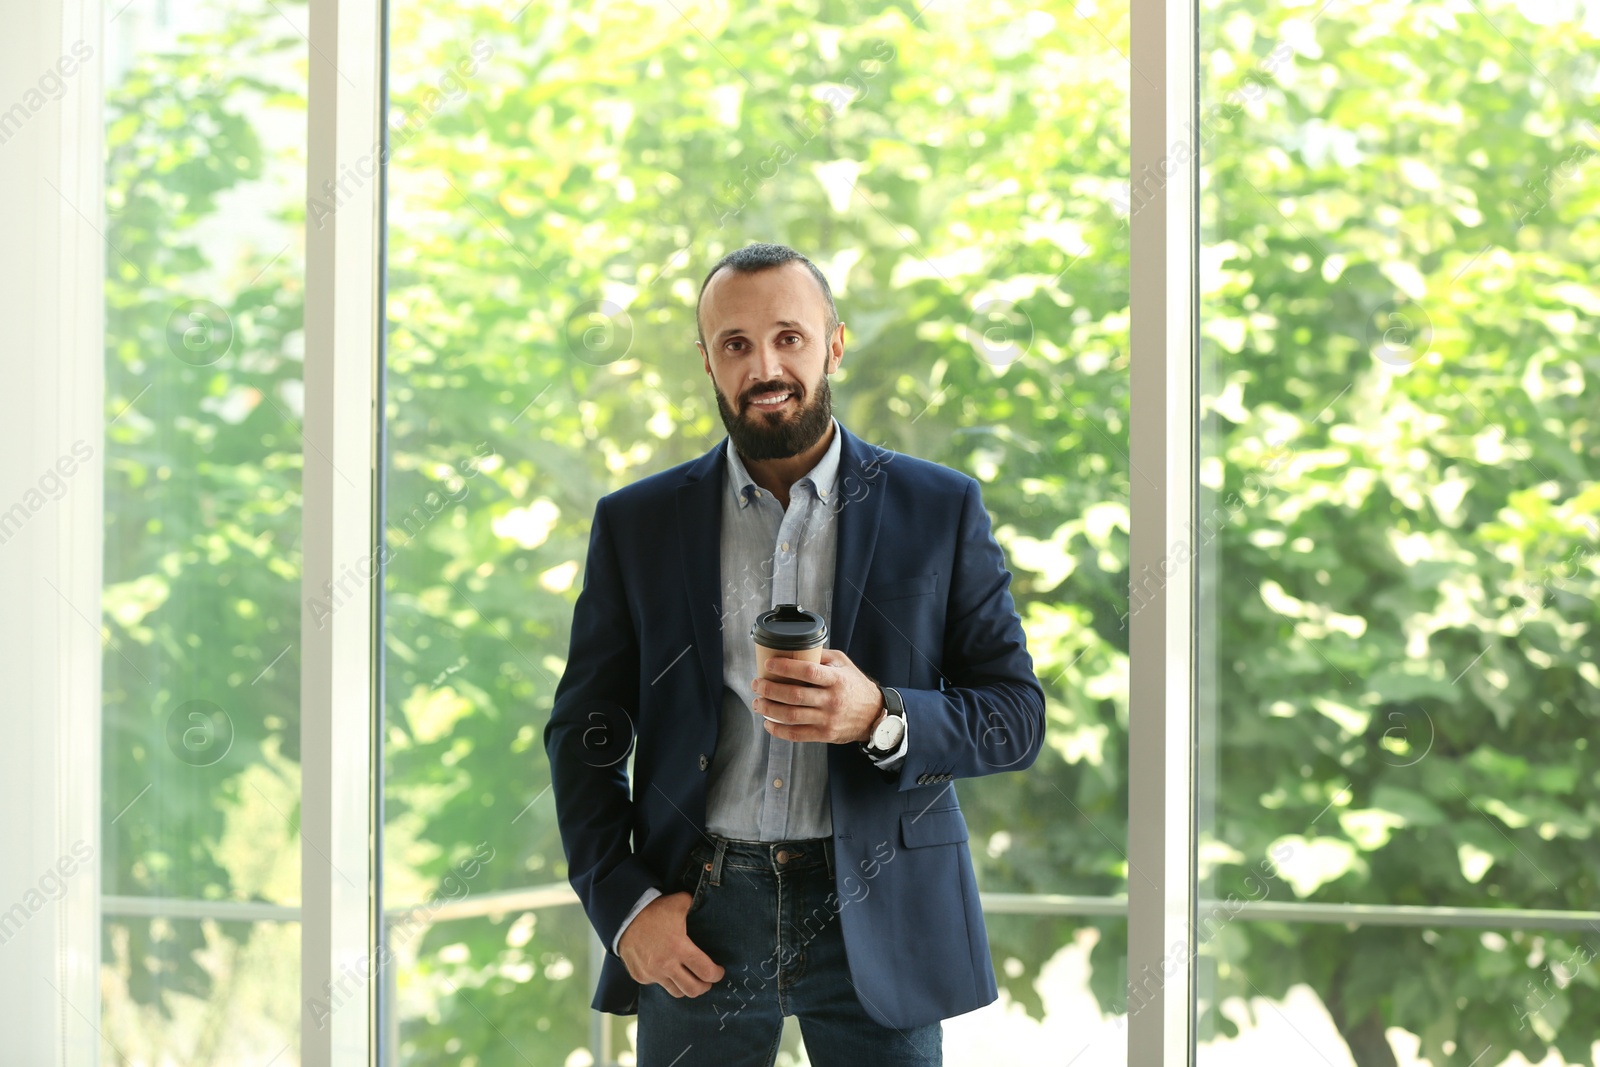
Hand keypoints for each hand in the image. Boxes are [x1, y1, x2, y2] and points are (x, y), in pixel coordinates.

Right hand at [617, 891, 724, 997]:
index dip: (716, 975)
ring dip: (685, 987)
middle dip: (704, 987)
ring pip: (676, 992)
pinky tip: (667, 970)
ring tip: (689, 979)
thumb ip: (695, 905)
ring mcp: (652, 973)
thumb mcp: (679, 903)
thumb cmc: (653, 910)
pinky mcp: (640, 977)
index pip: (705, 971)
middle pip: (693, 989)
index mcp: (679, 948)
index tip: (719, 972)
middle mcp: (666, 965)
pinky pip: (658, 984)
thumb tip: (706, 903)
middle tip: (707, 980)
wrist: (623, 917)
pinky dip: (665, 980)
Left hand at [754, 648, 882, 744]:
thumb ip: (821, 656)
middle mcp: (832, 700)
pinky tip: (768, 723)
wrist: (874, 715)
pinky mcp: (824, 734)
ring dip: (769, 709)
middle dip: (770, 690)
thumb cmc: (855, 685)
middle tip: (757, 684)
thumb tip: (794, 647)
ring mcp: (828, 719)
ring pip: (792, 716)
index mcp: (836, 679)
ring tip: (757, 703)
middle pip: (795, 695)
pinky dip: (778, 730)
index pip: (808, 671)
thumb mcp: (844, 664)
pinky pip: (797, 735)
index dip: (785, 667)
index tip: (768, 664)